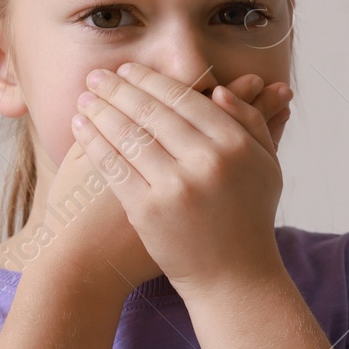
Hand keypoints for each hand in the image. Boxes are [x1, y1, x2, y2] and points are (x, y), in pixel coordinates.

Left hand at [70, 64, 291, 293]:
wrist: (234, 278)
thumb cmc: (249, 219)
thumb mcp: (266, 167)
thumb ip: (250, 124)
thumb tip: (218, 89)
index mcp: (236, 146)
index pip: (186, 99)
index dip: (152, 81)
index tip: (129, 71)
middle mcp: (207, 161)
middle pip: (152, 111)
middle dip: (118, 88)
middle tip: (97, 76)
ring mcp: (176, 185)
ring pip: (129, 134)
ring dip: (100, 109)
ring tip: (84, 97)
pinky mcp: (148, 209)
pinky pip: (114, 164)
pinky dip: (94, 141)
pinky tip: (81, 127)